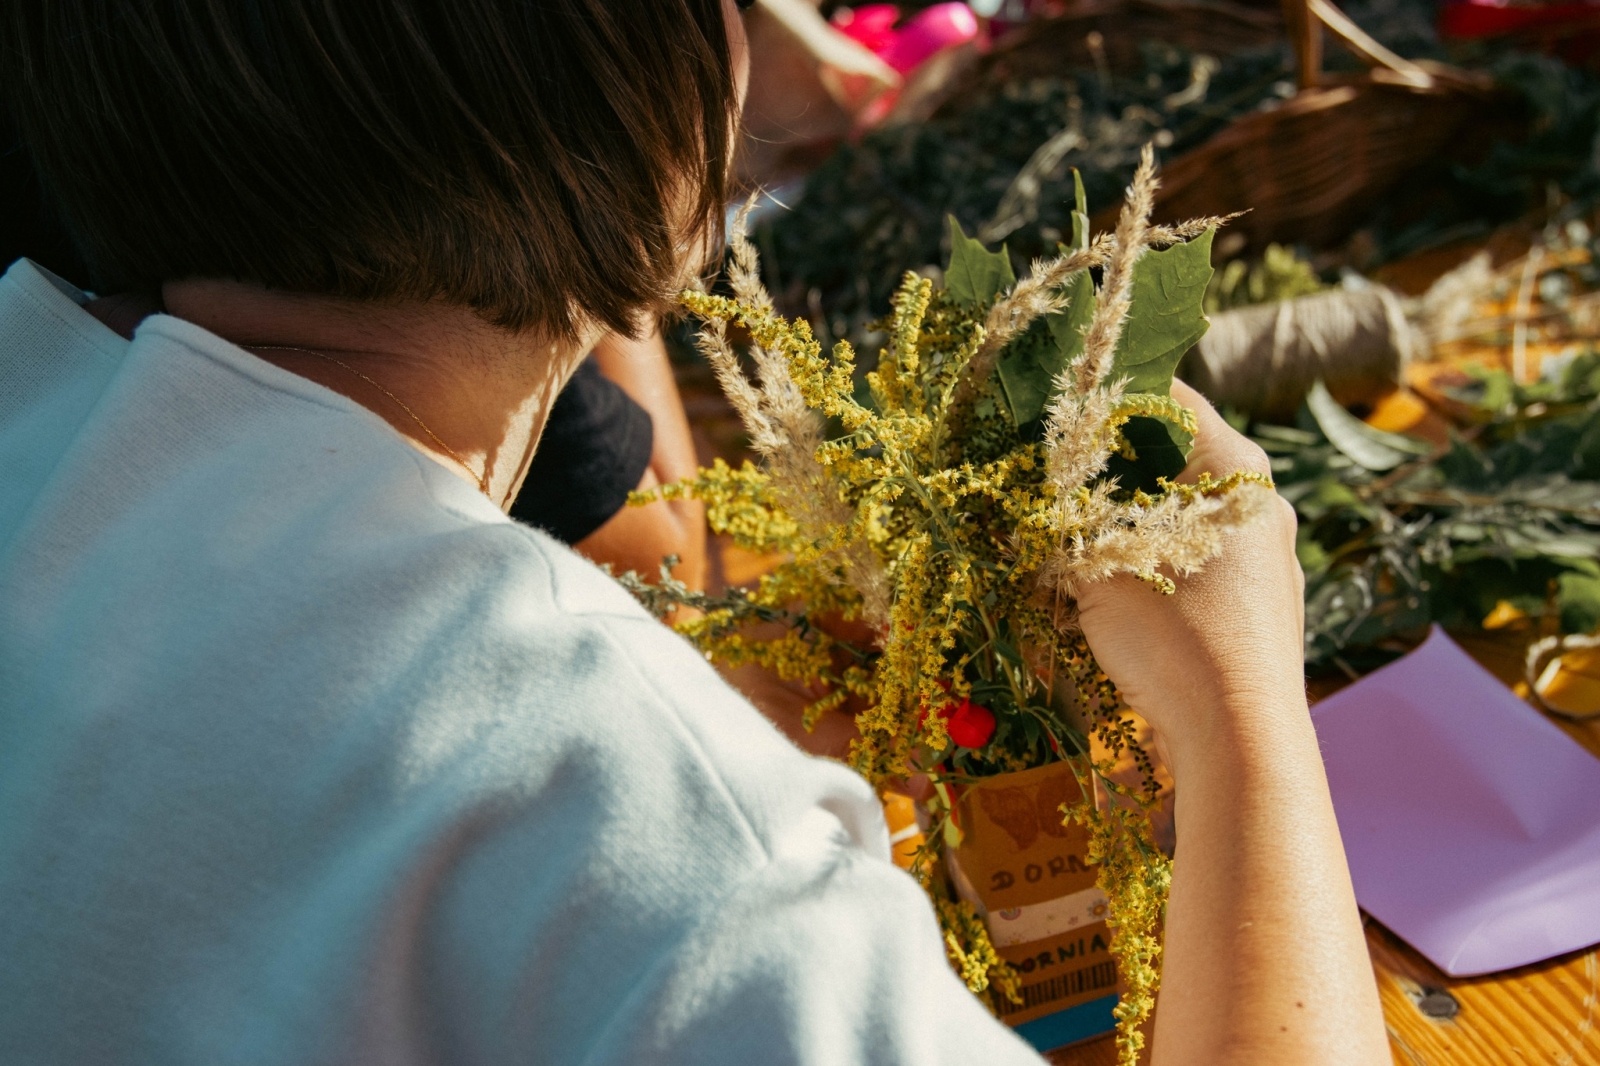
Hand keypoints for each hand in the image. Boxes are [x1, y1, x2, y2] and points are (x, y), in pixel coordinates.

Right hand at [1073, 380, 1306, 759]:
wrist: (1240, 737)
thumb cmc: (1176, 636)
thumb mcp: (1099, 568)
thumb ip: (1061, 522)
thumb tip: (1022, 498)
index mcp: (1235, 468)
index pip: (1167, 395)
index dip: (1104, 395)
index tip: (1052, 410)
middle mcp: (1259, 501)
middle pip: (1169, 460)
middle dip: (1103, 476)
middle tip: (1045, 488)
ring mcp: (1263, 556)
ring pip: (1176, 518)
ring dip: (1120, 530)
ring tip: (1065, 556)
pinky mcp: (1258, 604)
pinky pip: (1192, 564)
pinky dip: (1145, 570)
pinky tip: (1101, 604)